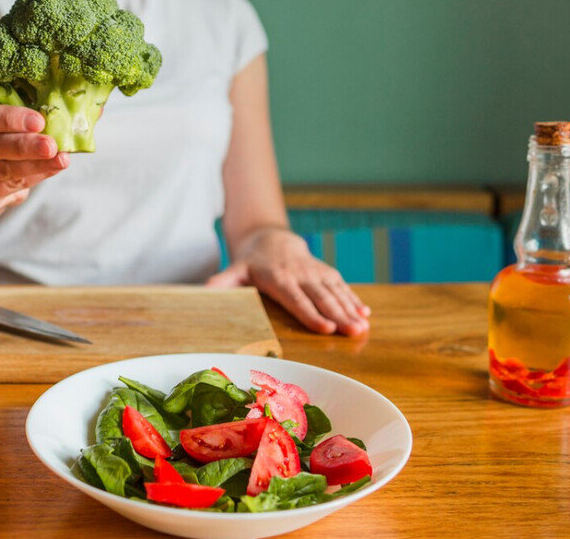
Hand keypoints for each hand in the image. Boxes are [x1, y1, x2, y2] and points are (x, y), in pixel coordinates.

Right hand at [0, 102, 68, 212]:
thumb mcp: (3, 117)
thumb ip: (22, 113)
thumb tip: (62, 118)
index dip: (9, 119)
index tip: (39, 121)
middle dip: (24, 146)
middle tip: (51, 145)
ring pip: (0, 170)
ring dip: (35, 165)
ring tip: (60, 160)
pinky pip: (8, 187)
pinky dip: (34, 177)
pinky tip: (51, 169)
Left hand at [206, 227, 370, 335]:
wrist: (271, 238)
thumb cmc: (250, 262)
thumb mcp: (234, 271)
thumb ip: (221, 283)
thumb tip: (204, 292)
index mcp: (278, 278)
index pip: (296, 298)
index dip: (311, 314)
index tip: (327, 328)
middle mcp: (300, 274)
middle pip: (321, 297)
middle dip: (339, 315)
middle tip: (354, 332)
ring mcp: (315, 272)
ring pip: (335, 292)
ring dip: (350, 309)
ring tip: (363, 327)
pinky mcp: (325, 271)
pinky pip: (342, 286)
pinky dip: (354, 299)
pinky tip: (365, 314)